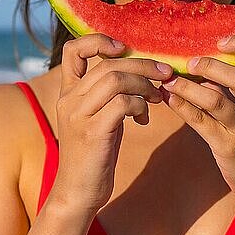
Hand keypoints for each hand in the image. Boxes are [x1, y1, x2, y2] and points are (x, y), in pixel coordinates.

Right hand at [53, 34, 172, 211]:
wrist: (78, 193)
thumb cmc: (93, 156)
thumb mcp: (98, 120)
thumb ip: (110, 98)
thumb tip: (141, 77)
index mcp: (68, 93)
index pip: (72, 51)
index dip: (99, 41)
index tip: (124, 50)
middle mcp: (69, 100)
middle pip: (108, 64)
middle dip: (143, 65)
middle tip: (165, 74)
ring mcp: (78, 115)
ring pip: (115, 79)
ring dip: (144, 85)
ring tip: (157, 98)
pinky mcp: (92, 132)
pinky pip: (122, 104)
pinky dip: (140, 106)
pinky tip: (143, 120)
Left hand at [159, 35, 234, 201]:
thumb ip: (234, 91)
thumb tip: (202, 68)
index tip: (220, 41)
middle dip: (210, 66)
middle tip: (190, 63)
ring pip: (215, 100)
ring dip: (188, 87)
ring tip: (170, 82)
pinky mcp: (228, 147)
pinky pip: (200, 122)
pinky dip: (182, 107)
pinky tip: (169, 99)